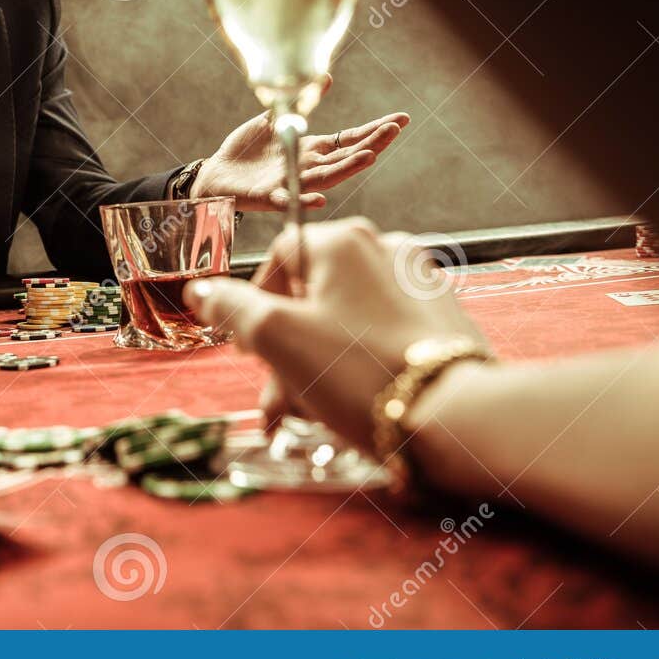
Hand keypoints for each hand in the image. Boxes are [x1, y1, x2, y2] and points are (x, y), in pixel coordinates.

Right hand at [183, 218, 487, 450]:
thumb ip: (232, 308)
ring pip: (343, 320)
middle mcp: (384, 249)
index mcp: (343, 241)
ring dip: (315, 363)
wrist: (456, 418)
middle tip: (276, 397)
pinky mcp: (442, 320)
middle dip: (284, 349)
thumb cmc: (361, 373)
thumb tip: (203, 290)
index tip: (251, 349)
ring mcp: (418, 284)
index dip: (254, 304)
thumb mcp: (276, 338)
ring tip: (306, 415)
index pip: (277, 258)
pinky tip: (347, 405)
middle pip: (311, 294)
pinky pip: (379, 335)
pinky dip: (355, 364)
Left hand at [192, 82, 407, 210]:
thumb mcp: (275, 119)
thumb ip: (300, 102)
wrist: (217, 174)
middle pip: (345, 157)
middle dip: (371, 143)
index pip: (349, 139)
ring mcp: (291, 182)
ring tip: (369, 156)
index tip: (400, 120)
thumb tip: (326, 76)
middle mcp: (308, 167)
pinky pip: (290, 199)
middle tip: (393, 130)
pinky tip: (321, 197)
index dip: (374, 130)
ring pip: (325, 177)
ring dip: (348, 168)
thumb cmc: (247, 150)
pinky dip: (305, 199)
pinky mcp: (269, 196)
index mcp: (311, 148)